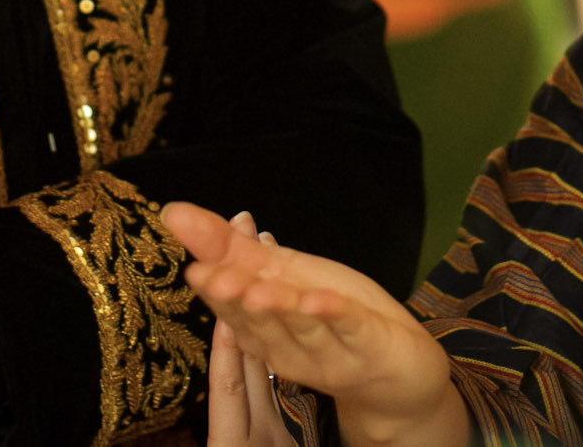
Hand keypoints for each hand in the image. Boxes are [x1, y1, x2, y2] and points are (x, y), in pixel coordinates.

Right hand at [161, 202, 467, 446]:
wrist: (396, 369)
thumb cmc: (333, 316)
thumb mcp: (283, 275)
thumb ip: (236, 250)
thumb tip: (185, 213)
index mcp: (262, 327)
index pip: (229, 305)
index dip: (210, 286)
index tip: (190, 264)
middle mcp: (286, 346)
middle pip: (256, 322)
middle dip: (233, 297)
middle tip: (207, 276)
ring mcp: (327, 352)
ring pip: (299, 328)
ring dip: (276, 308)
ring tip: (256, 289)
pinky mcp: (367, 348)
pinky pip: (349, 329)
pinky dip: (333, 314)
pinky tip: (317, 299)